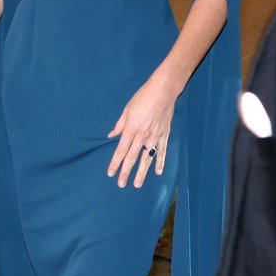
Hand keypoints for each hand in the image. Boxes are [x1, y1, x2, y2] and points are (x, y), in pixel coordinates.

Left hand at [106, 73, 177, 188]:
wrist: (163, 91)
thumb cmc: (143, 97)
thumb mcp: (127, 109)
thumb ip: (119, 125)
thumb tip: (111, 135)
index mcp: (131, 129)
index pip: (121, 150)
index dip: (115, 163)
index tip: (110, 173)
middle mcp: (142, 136)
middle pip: (132, 158)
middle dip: (125, 172)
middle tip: (121, 184)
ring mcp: (154, 137)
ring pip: (147, 159)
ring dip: (142, 173)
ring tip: (137, 184)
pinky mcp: (164, 135)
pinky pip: (162, 152)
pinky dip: (160, 162)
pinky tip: (158, 172)